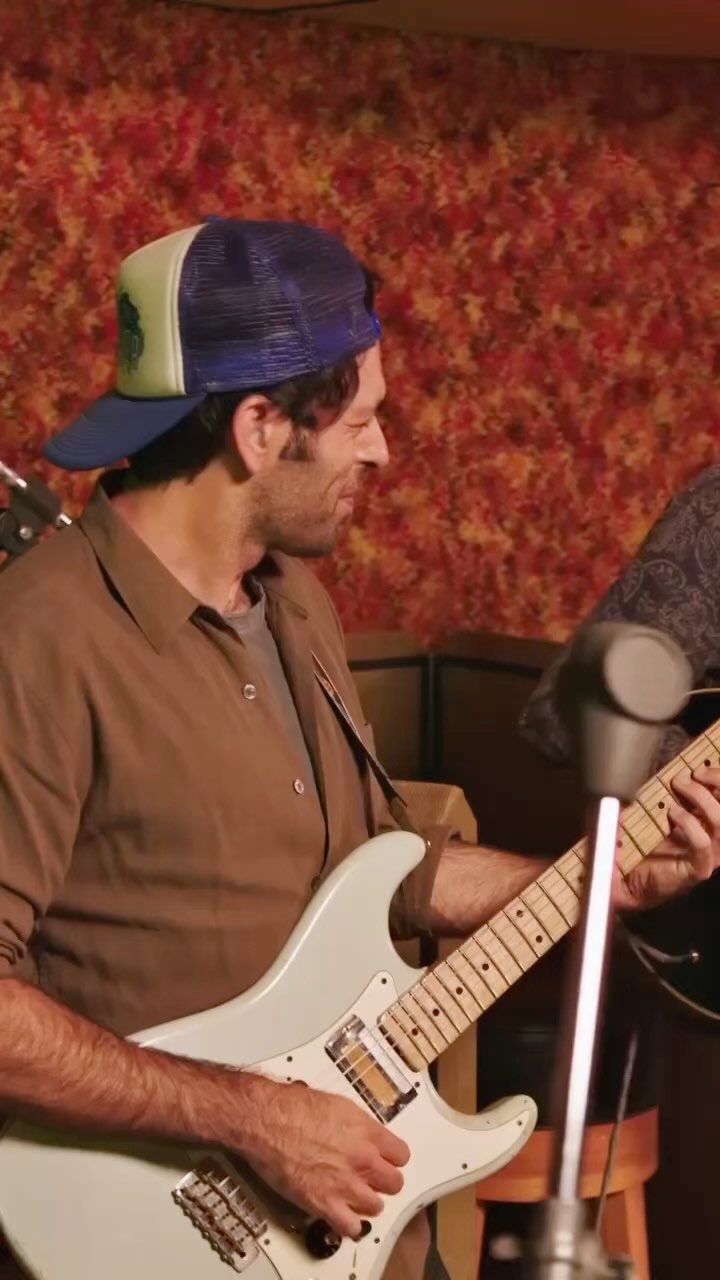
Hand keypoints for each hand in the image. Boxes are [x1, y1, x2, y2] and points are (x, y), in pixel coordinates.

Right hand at [236, 1076, 409, 1238]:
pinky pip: (351, 1227)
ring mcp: (344, 1183)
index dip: (393, 1159)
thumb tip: (360, 1131)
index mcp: (365, 1130)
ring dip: (367, 1202)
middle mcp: (361, 1158)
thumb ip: (356, 1124)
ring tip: (356, 1197)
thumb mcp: (335, 1103)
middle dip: (384, 1181)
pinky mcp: (325, 1203)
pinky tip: (341, 1216)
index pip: (401, 1154)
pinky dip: (348, 1225)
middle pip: (394, 1182)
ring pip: (376, 1206)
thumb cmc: (290, 1107)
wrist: (266, 1120)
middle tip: (373, 1179)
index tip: (388, 1161)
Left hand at [615, 766, 719, 909]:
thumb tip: (653, 775)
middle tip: (693, 774)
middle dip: (717, 784)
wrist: (625, 883)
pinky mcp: (697, 870)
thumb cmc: (639, 848)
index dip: (718, 780)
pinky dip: (691, 825)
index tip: (699, 768)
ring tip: (681, 787)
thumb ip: (657, 798)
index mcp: (704, 824)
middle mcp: (710, 839)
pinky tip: (674, 814)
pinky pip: (704, 845)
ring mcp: (707, 856)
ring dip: (703, 800)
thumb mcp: (649, 816)